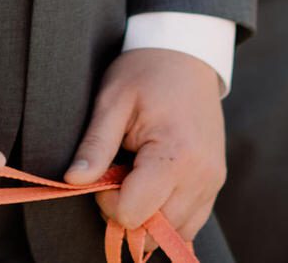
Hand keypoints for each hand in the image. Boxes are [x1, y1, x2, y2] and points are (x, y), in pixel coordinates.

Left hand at [64, 48, 227, 246]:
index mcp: (176, 155)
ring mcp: (213, 182)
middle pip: (154, 231)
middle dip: (127, 212)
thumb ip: (95, 145)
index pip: (134, 214)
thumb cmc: (145, 72)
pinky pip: (190, 223)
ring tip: (137, 178)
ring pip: (174, 234)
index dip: (108, 201)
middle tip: (118, 174)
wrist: (187, 53)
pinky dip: (167, 216)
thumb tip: (72, 181)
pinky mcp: (216, 183)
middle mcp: (202, 176)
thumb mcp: (112, 101)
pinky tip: (154, 187)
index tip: (106, 169)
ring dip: (148, 218)